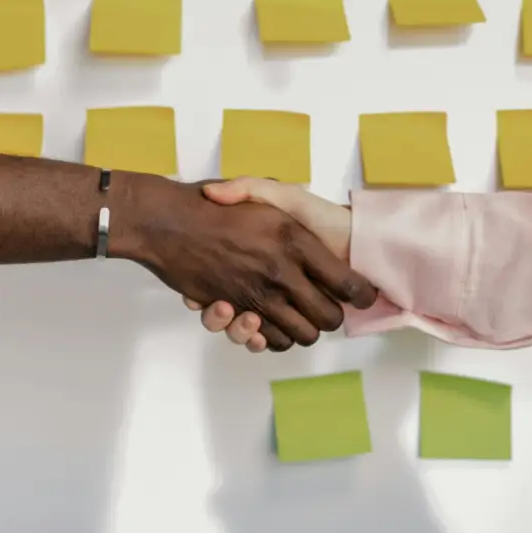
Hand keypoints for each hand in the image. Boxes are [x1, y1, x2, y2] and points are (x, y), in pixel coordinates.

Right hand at [110, 172, 373, 350]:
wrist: (166, 221)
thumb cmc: (216, 204)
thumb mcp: (262, 192)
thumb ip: (303, 213)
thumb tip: (324, 238)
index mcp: (296, 240)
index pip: (349, 283)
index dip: (361, 293)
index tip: (364, 293)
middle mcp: (281, 272)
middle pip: (328, 318)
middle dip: (332, 315)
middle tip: (325, 303)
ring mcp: (258, 296)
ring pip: (300, 334)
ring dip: (301, 330)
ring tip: (294, 312)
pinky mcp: (234, 311)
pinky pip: (263, 339)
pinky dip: (266, 337)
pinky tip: (261, 323)